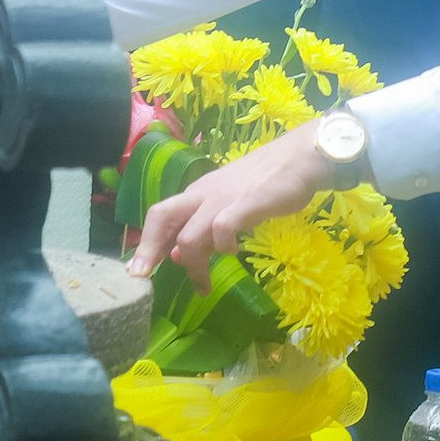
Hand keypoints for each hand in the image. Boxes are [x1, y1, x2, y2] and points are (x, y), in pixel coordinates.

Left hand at [129, 122, 331, 289]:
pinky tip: (234, 252)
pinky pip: (223, 228)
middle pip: (161, 216)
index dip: (145, 242)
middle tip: (146, 277)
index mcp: (197, 193)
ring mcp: (223, 198)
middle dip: (149, 249)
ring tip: (203, 283)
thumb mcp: (228, 205)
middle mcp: (203, 193)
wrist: (299, 157)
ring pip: (190, 234)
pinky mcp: (247, 203)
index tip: (139, 271)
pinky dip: (223, 246)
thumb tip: (178, 257)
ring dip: (193, 263)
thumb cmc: (266, 182)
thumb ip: (204, 228)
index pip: (160, 214)